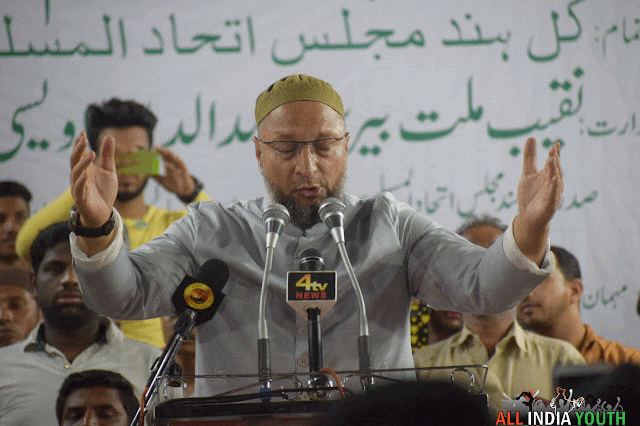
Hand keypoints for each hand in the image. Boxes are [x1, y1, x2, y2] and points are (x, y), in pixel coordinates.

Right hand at [70, 132, 117, 226]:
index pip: (79, 154)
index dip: (79, 144)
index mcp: (84, 169)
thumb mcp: (109, 170)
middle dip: (78, 150)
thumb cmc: (104, 191)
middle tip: (84, 139)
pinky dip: (82, 182)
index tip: (82, 133)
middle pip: (75, 161)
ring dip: (83, 163)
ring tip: (91, 153)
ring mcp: (79, 187)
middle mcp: (79, 176)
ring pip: (76, 173)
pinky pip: (80, 189)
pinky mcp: (81, 199)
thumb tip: (109, 136)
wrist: (104, 212)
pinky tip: (86, 175)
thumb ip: (108, 155)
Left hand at [152, 147, 194, 197]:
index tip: (153, 149)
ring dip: (171, 154)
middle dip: (162, 151)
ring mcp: (179, 167)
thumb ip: (156, 177)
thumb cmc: (173, 185)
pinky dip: (179, 161)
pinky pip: (181, 165)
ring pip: (175, 159)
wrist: (183, 191)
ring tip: (166, 150)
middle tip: (156, 147)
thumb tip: (147, 173)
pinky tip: (175, 157)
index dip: (158, 153)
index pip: (163, 157)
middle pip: (168, 156)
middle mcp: (174, 165)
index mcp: (169, 166)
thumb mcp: (162, 181)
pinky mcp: (184, 170)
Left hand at [514, 138, 562, 262]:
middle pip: (554, 171)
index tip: (555, 144)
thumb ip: (530, 157)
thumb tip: (532, 137)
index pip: (552, 163)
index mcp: (547, 176)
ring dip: (554, 171)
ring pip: (554, 182)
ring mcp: (551, 195)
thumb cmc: (530, 195)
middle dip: (554, 161)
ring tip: (553, 160)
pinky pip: (552, 196)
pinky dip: (553, 188)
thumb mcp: (527, 174)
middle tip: (553, 151)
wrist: (528, 217)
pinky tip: (554, 180)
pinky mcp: (549, 206)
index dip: (554, 154)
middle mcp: (552, 184)